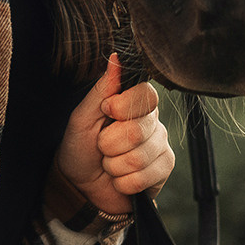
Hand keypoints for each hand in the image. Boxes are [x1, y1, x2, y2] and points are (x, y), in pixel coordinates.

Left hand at [54, 53, 174, 215]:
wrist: (80, 186)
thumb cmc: (80, 147)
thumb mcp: (82, 117)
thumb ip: (102, 89)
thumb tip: (116, 58)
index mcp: (135, 103)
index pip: (146, 95)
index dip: (123, 107)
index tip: (106, 112)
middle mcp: (153, 122)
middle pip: (138, 131)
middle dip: (109, 143)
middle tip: (102, 146)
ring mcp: (161, 146)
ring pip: (139, 158)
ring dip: (114, 165)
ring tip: (109, 163)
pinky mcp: (163, 170)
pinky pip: (143, 178)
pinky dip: (123, 182)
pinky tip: (120, 178)